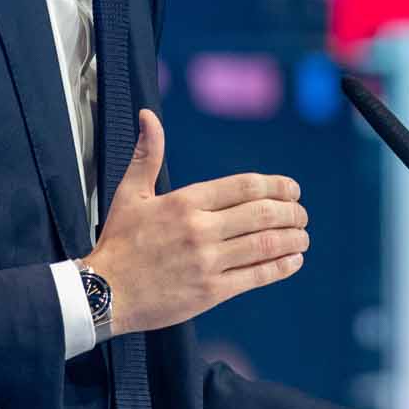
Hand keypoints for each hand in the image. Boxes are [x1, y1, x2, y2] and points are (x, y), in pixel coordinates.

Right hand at [90, 110, 309, 334]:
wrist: (105, 291)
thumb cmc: (119, 242)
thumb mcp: (130, 193)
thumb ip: (147, 154)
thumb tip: (148, 116)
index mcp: (185, 201)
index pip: (245, 186)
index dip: (277, 186)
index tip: (293, 189)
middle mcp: (200, 229)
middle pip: (262, 214)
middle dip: (291, 212)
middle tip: (302, 213)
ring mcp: (208, 262)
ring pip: (265, 245)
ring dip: (293, 239)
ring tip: (302, 236)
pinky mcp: (211, 292)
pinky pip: (256, 277)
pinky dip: (281, 267)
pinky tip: (293, 261)